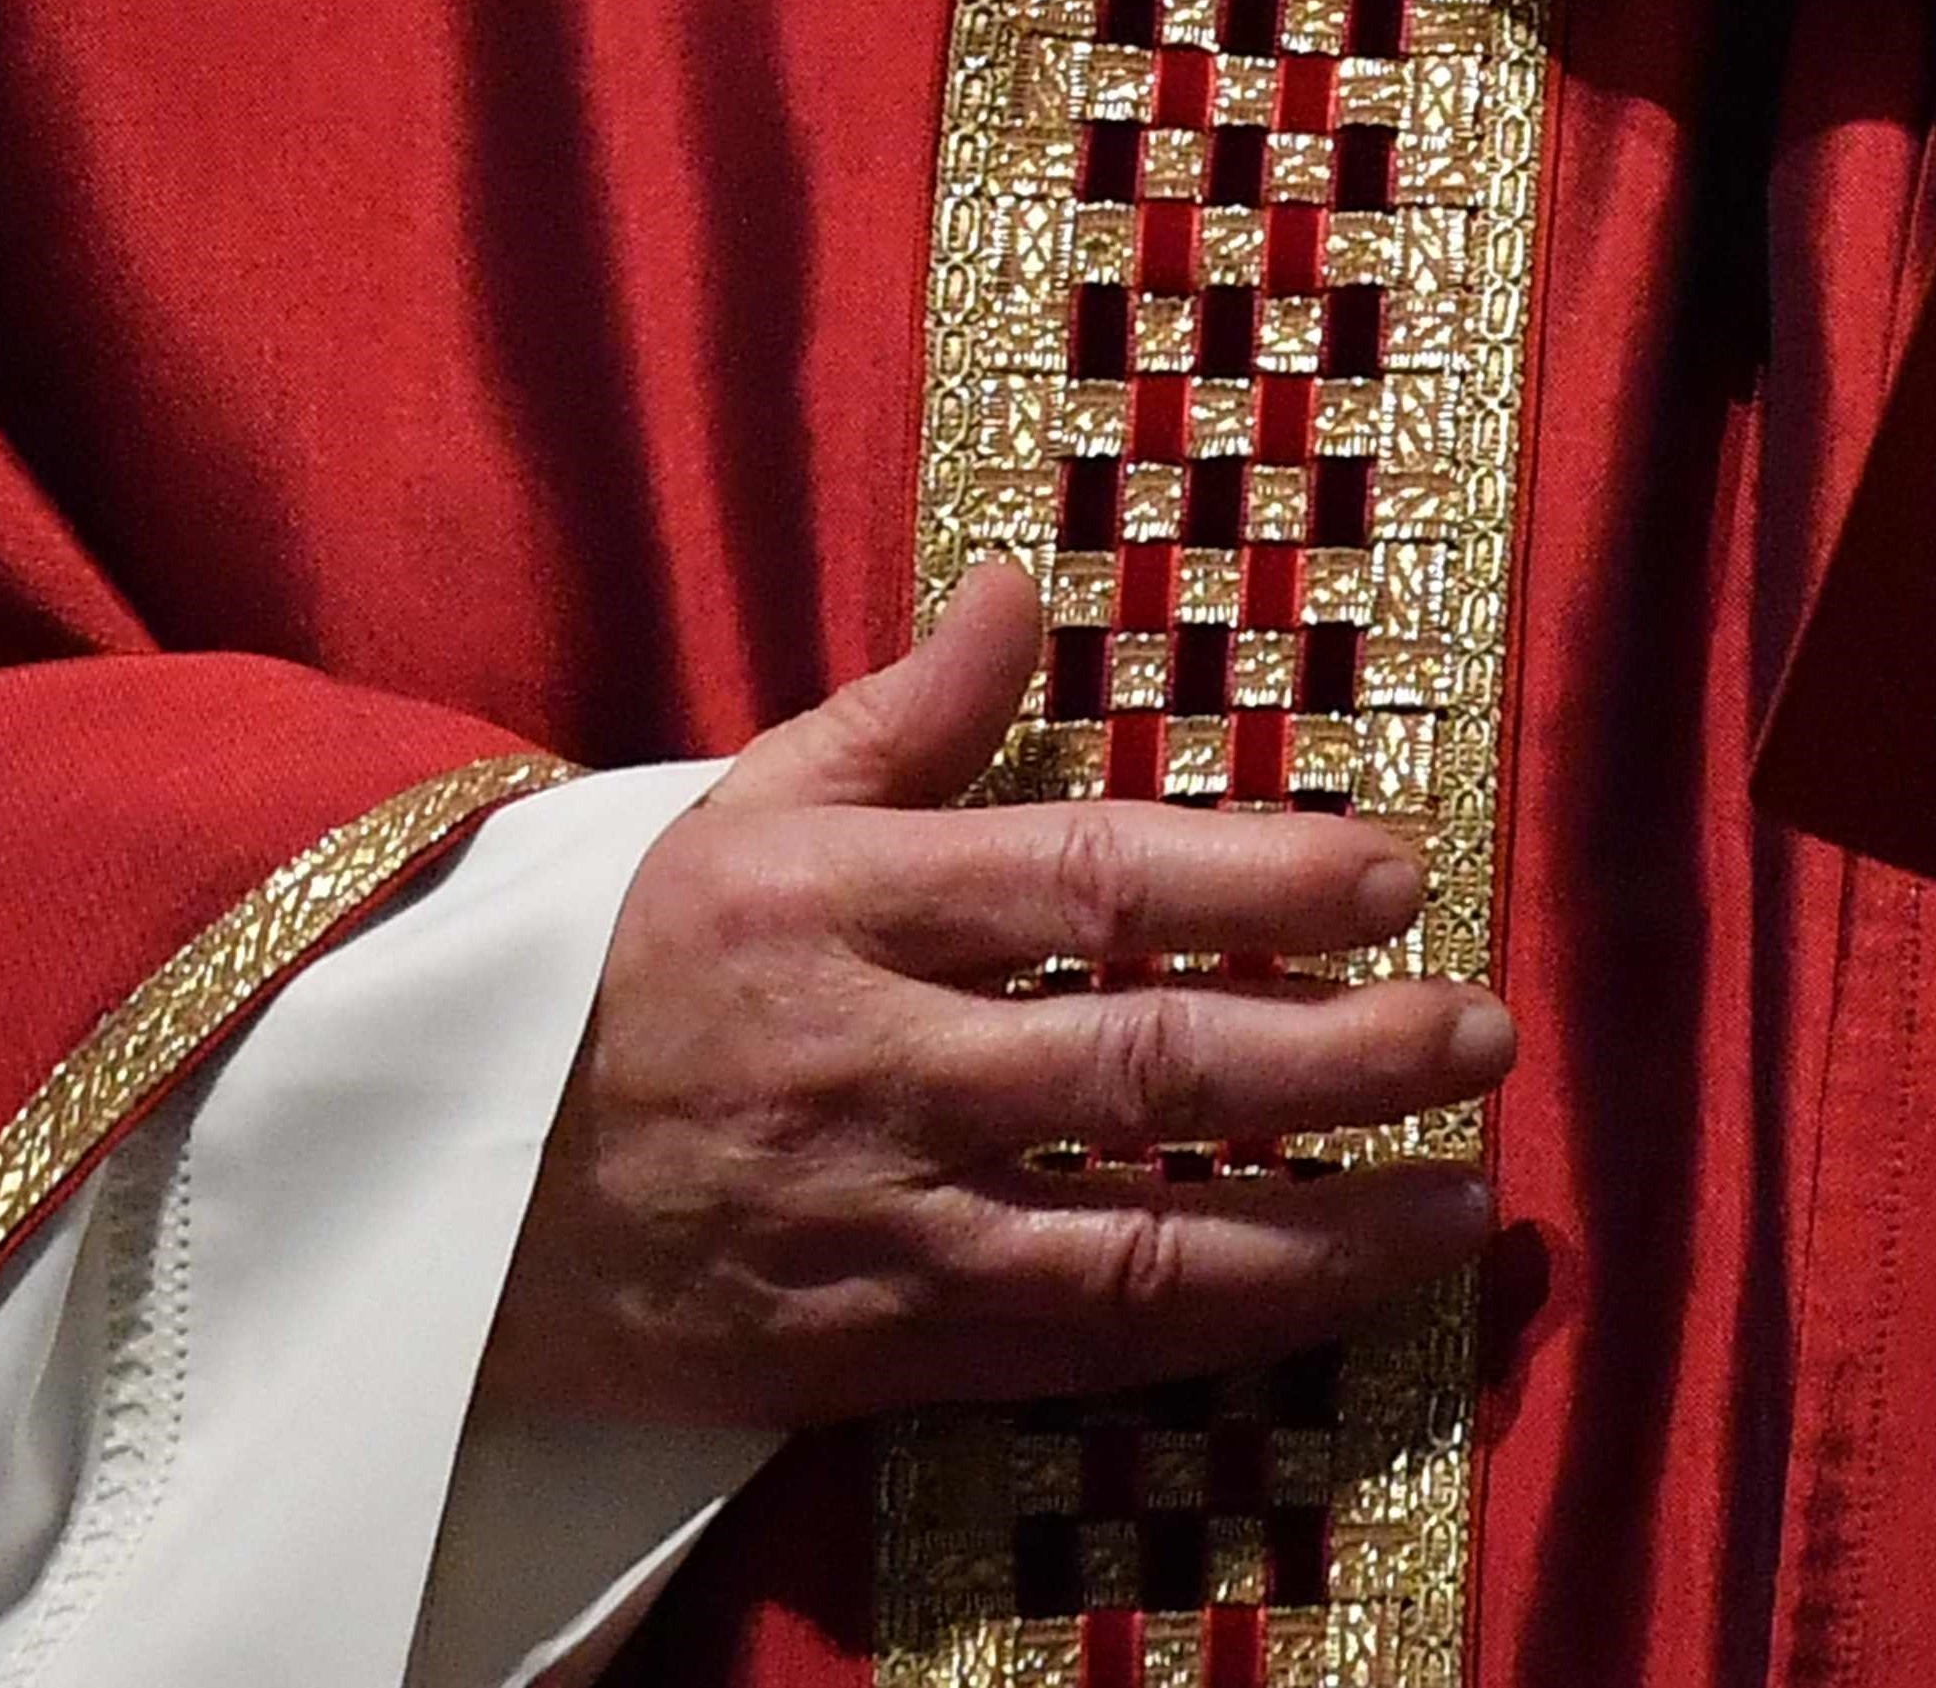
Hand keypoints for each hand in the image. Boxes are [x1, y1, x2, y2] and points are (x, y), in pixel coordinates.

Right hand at [481, 562, 1511, 1425]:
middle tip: (1482, 1029)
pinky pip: (1080, 1349)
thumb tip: (1020, 585)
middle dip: (1340, 1054)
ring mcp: (881, 1220)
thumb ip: (904, 712)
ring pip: (1138, 1239)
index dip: (1260, 882)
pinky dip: (1226, 1327)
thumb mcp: (739, 808)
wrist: (453, 1201)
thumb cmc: (627, 976)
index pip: (1089, 886)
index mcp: (839, 903)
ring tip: (1463, 1191)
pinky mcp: (880, 1347)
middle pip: (1145, 1066)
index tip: (1399, 873)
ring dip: (1325, 1222)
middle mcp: (873, 1065)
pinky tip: (1340, 1291)